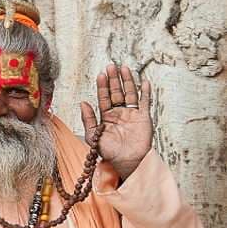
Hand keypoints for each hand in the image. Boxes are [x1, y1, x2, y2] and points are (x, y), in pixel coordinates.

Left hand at [80, 64, 153, 180]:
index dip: (102, 86)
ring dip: (127, 81)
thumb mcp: (93, 136)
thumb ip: (88, 119)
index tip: (101, 75)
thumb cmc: (109, 152)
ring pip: (130, 94)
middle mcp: (119, 113)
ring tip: (124, 68)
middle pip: (116, 92)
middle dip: (113, 80)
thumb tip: (83, 102)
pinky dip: (145, 92)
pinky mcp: (144, 117)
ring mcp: (132, 114)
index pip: (104, 98)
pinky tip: (143, 82)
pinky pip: (145, 102)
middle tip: (111, 66)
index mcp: (106, 117)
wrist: (126, 161)